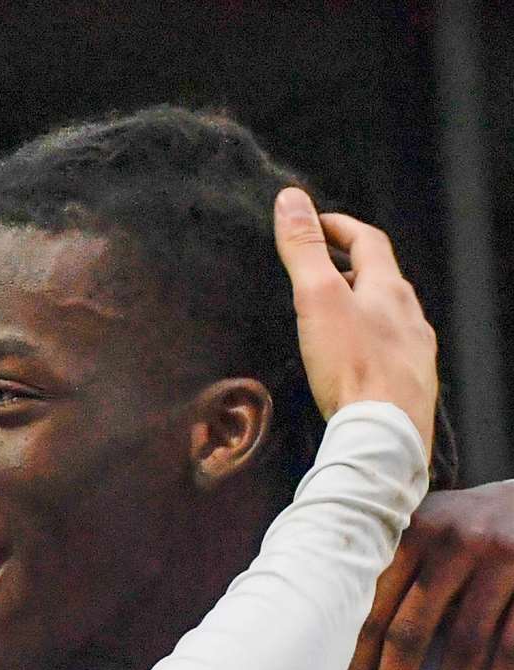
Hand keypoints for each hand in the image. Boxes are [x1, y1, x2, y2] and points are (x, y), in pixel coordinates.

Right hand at [273, 188, 437, 453]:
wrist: (385, 432)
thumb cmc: (352, 365)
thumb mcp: (317, 298)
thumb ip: (304, 250)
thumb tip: (291, 200)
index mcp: (389, 289)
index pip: (368, 241)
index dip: (340, 227)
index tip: (316, 223)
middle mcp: (410, 315)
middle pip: (382, 278)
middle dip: (351, 265)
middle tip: (321, 265)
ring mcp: (415, 351)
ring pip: (390, 316)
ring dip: (364, 305)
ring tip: (336, 311)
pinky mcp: (410, 384)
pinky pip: (392, 350)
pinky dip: (372, 341)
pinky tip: (356, 359)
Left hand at [342, 482, 513, 669]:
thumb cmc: (455, 529)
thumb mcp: (414, 533)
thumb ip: (377, 573)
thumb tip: (323, 644)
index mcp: (403, 534)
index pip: (367, 610)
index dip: (355, 666)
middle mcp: (448, 544)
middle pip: (409, 634)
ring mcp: (497, 563)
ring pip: (465, 649)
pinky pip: (510, 651)